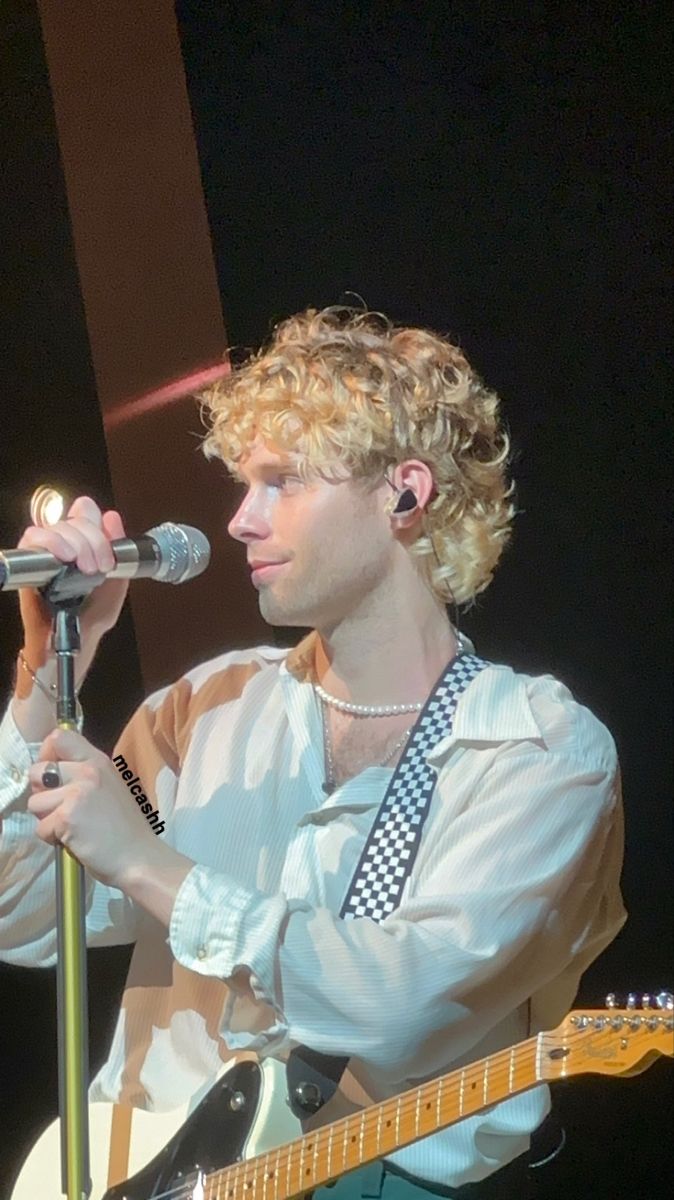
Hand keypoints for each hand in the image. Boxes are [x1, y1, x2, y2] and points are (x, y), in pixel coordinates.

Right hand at [18, 495, 129, 666]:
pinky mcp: (28, 561)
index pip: (85, 511)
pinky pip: (32, 537)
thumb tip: (111, 518)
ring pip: (57, 526)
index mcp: (85, 544)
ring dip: (76, 542)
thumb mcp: (116, 582)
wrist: (74, 639)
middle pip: (75, 519)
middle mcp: (65, 544)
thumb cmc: (92, 615)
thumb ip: (119, 552)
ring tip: (87, 568)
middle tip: (100, 566)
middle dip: (94, 540)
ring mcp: (47, 552)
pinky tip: (65, 558)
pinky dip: (51, 542)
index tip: (109, 547)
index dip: (96, 521)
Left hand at [27, 727, 162, 887]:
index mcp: (98, 761)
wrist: (138, 857)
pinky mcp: (67, 818)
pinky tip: (74, 839)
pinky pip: (40, 827)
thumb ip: (83, 774)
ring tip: (71, 826)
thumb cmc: (124, 828)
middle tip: (62, 808)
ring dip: (46, 819)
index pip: (59, 738)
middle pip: (37, 771)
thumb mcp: (109, 786)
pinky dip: (52, 838)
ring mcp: (77, 794)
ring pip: (34, 802)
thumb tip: (49, 774)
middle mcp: (87, 771)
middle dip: (42, 793)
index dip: (47, 755)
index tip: (53, 775)